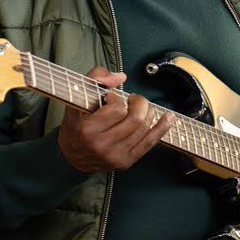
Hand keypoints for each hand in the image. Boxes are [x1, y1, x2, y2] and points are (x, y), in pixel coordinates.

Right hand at [56, 68, 173, 173]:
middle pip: (135, 119)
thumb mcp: (76, 98)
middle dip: (139, 103)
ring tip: (141, 107)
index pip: (117, 108)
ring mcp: (115, 156)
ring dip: (148, 112)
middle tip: (133, 99)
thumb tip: (121, 77)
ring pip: (144, 129)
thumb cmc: (75, 124)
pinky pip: (149, 143)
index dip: (117, 98)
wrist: (70, 157)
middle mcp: (102, 146)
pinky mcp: (125, 162)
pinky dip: (162, 128)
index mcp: (88, 130)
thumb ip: (95, 78)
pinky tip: (168, 117)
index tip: (111, 98)